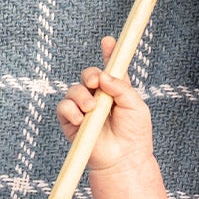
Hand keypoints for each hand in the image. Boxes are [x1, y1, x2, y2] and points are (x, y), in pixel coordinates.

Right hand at [56, 36, 153, 174]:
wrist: (124, 158)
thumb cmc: (134, 134)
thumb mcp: (135, 106)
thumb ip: (121, 87)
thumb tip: (102, 76)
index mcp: (116, 90)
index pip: (111, 68)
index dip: (110, 53)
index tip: (108, 40)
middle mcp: (99, 97)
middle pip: (88, 75)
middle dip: (90, 74)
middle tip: (95, 82)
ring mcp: (84, 109)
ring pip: (74, 90)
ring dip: (81, 96)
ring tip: (91, 109)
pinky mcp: (71, 122)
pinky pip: (63, 108)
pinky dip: (70, 110)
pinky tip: (80, 117)